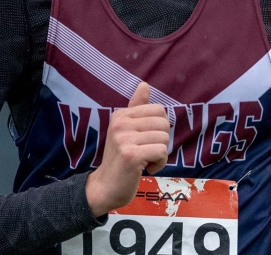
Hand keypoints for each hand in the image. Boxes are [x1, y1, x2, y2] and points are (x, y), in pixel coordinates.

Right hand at [85, 82, 169, 216]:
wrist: (106, 187)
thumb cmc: (120, 159)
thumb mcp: (126, 130)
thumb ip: (136, 108)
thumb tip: (144, 84)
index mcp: (120, 115)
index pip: (158, 110)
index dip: (159, 128)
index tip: (145, 140)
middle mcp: (120, 123)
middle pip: (164, 123)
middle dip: (161, 141)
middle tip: (146, 152)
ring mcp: (124, 139)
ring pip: (164, 139)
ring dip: (160, 154)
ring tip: (144, 160)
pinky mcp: (131, 155)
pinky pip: (161, 152)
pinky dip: (159, 163)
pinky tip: (146, 168)